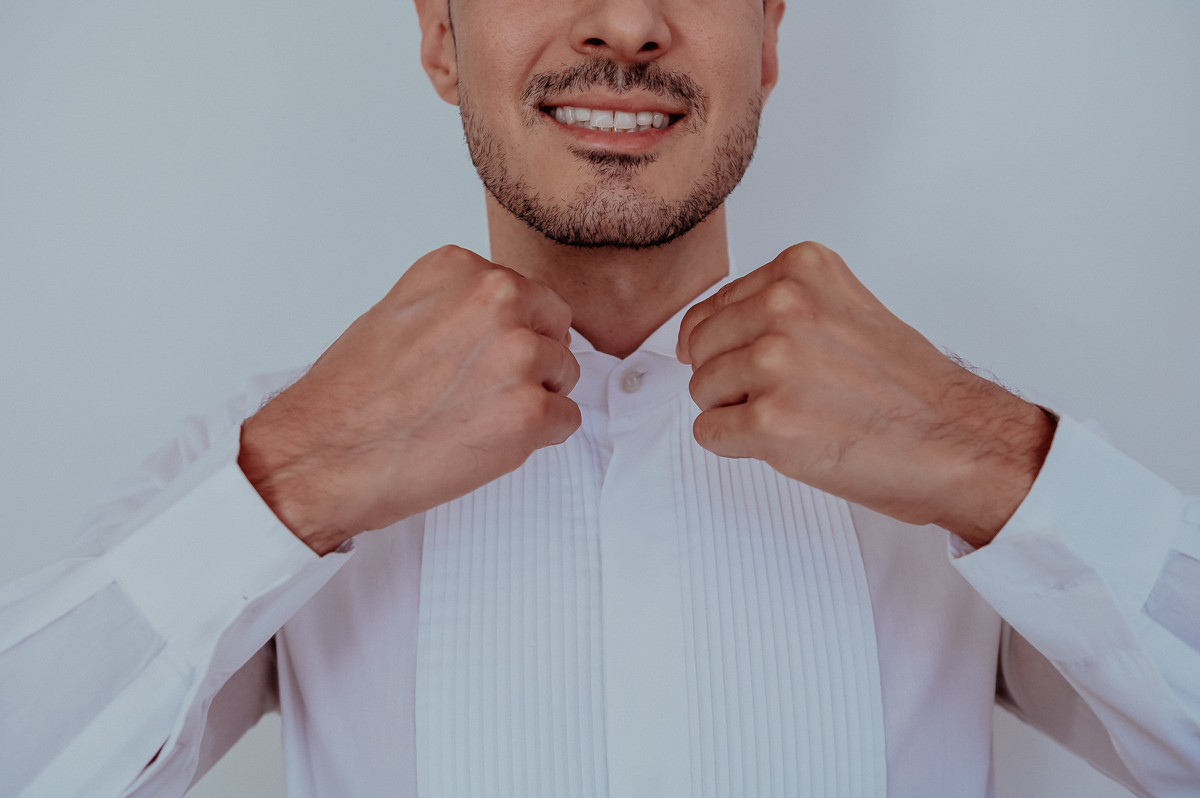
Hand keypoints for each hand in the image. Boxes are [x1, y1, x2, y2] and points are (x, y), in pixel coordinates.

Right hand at [239, 245, 580, 554]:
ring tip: (475, 418)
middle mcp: (496, 300)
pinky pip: (567, 420)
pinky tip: (486, 442)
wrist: (325, 454)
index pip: (528, 295)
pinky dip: (537, 438)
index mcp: (462, 269)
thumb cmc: (353, 396)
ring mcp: (517, 355)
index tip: (478, 359)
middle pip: (555, 329)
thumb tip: (505, 321)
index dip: (510, 333)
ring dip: (533, 401)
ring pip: (564, 376)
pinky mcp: (530, 412)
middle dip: (531, 361)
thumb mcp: (400, 312)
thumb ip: (459, 305)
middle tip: (480, 393)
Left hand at [677, 242, 1054, 547]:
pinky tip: (789, 441)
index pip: (713, 306)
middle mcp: (784, 305)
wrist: (957, 441)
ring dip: (737, 413)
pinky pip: (709, 433)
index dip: (728, 347)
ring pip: (702, 390)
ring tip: (797, 416)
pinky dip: (738, 446)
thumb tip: (697, 333)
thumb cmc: (907, 388)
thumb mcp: (843, 309)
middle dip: (729, 379)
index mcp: (801, 269)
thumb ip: (777, 307)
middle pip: (700, 348)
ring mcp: (774, 362)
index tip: (762, 364)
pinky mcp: (769, 420)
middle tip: (786, 397)